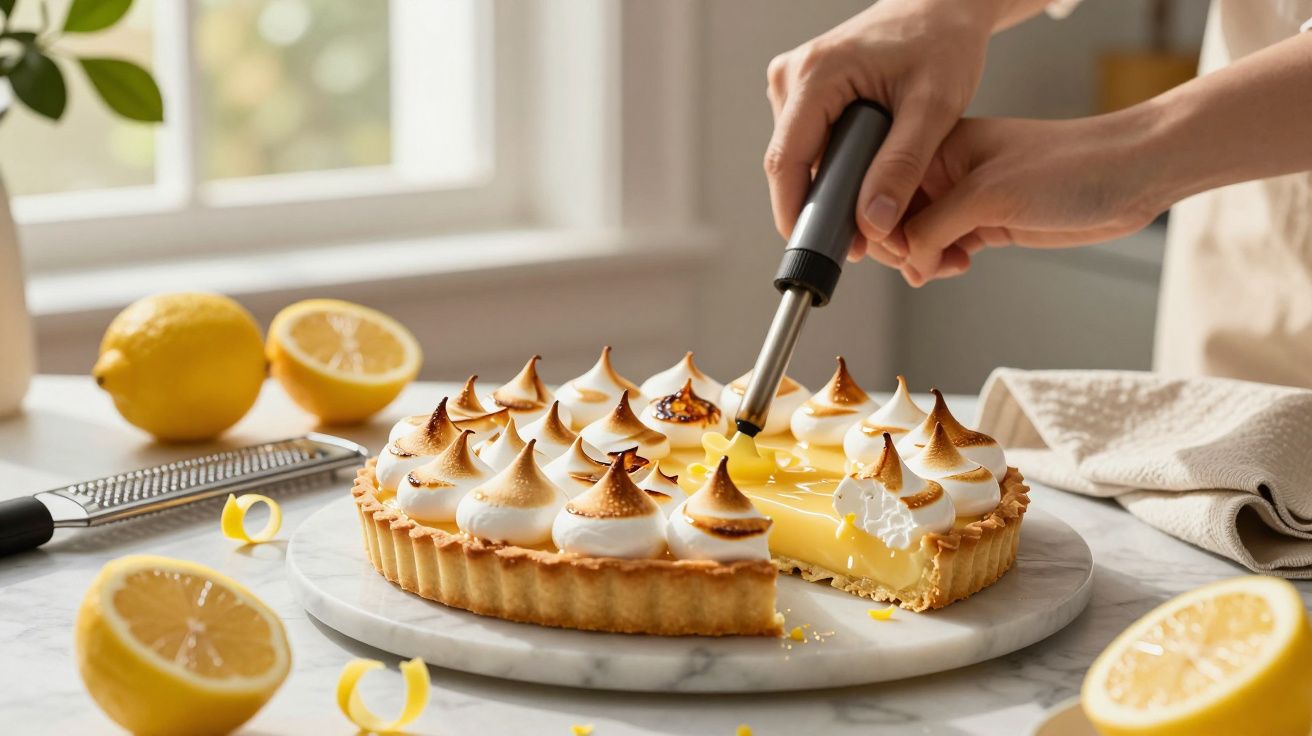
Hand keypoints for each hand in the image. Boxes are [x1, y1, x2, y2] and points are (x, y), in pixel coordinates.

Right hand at [764, 0, 998, 267]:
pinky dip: (834, 169)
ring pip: (799, 160)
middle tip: (869, 238)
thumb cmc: (941, 43)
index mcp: (816, 74)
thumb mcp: (934, 107)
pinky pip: (808, 145)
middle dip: (823, 206)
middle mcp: (791, 76)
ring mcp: (792, 83)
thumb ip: (903, 166)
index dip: (796, 212)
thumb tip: (873, 223)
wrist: (939, 7)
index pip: (785, 161)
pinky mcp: (801, 92)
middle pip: (791, 165)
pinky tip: (866, 176)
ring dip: (831, 189)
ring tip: (876, 204)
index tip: (817, 250)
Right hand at [894, 112, 1165, 285]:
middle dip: (901, 246)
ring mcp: (965, 198)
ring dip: (923, 259)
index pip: (882, 189)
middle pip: (893, 218)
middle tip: (922, 263)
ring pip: (917, 238)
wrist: (1129, 176)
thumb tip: (904, 259)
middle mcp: (945, 171)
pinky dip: (943, 262)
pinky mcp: (986, 222)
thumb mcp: (987, 196)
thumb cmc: (1066, 167)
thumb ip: (933, 227)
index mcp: (937, 146)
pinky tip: (961, 264)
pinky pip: (943, 248)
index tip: (894, 250)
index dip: (878, 223)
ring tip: (946, 265)